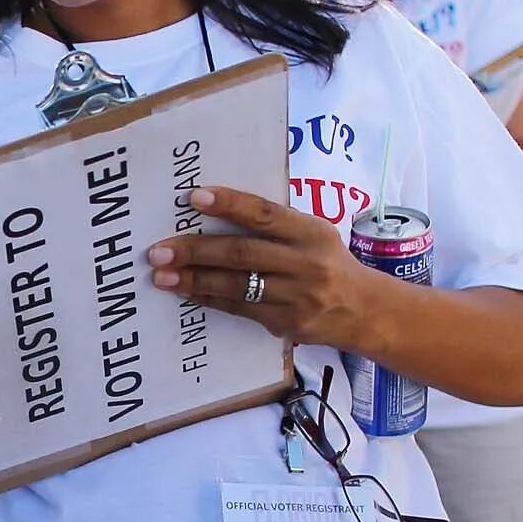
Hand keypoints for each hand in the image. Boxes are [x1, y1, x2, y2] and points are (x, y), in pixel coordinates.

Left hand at [147, 185, 387, 349]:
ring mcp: (297, 297)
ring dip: (194, 281)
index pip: (266, 214)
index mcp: (311, 232)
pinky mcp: (287, 324)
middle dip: (196, 251)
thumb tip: (216, 208)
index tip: (194, 197)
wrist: (364, 311)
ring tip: (162, 276)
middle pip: (243, 254)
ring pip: (237, 287)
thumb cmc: (328, 262)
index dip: (230, 204)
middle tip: (158, 251)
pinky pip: (240, 310)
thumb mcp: (313, 234)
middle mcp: (306, 264)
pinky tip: (186, 293)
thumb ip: (275, 225)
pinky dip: (209, 300)